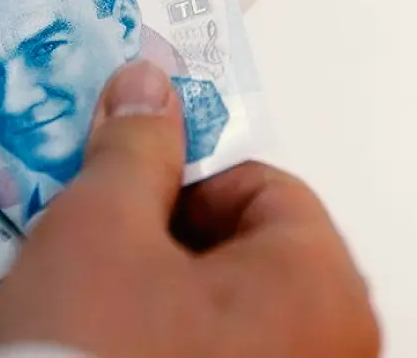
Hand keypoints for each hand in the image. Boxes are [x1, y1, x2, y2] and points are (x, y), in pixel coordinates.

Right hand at [0, 60, 380, 357]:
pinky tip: (100, 344)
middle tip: (96, 238)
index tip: (125, 180)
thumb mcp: (100, 227)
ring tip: (87, 296)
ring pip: (218, 309)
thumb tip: (149, 85)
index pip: (265, 187)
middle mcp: (329, 353)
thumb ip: (134, 148)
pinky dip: (157, 339)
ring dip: (151, 286)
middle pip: (243, 251)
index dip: (185, 174)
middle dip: (161, 233)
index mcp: (318, 290)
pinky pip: (205, 354)